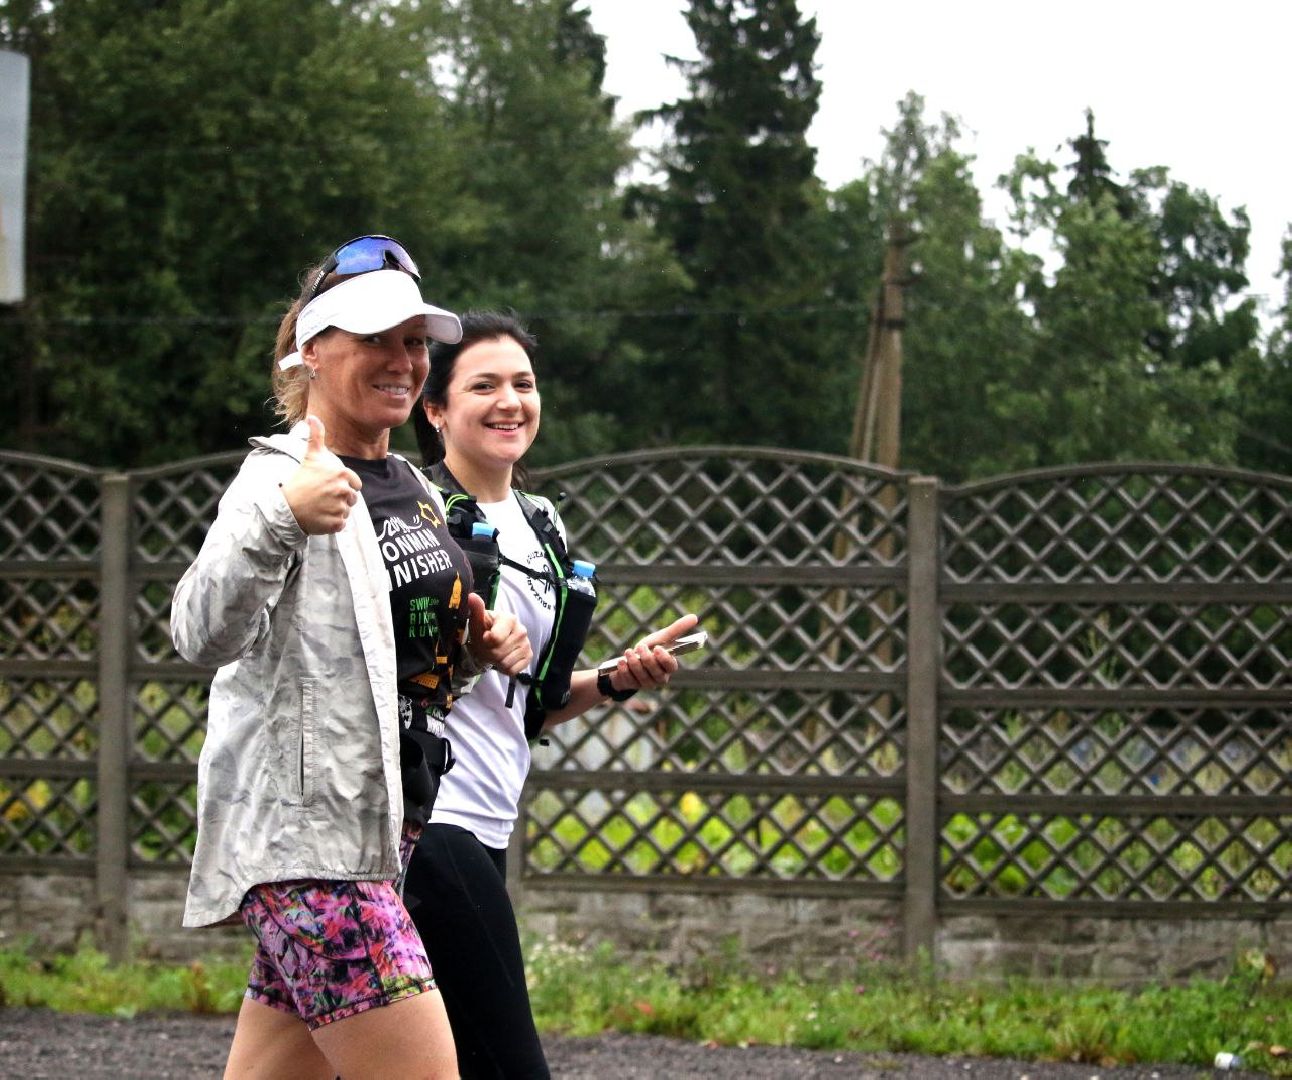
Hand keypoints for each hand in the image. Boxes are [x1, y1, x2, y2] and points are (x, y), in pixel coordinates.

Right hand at [280, 416, 362, 534]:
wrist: (286, 506)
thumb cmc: (300, 479)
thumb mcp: (310, 455)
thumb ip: (316, 436)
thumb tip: (313, 417)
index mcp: (343, 475)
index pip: (355, 484)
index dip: (344, 486)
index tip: (329, 486)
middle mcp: (344, 491)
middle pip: (352, 498)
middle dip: (341, 498)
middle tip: (323, 497)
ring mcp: (340, 508)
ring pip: (347, 511)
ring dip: (337, 511)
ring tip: (321, 506)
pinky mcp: (336, 524)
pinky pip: (341, 524)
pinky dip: (333, 523)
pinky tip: (320, 517)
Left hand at [465, 592, 531, 676]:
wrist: (492, 641)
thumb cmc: (484, 629)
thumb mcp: (477, 621)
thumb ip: (476, 609)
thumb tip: (471, 596)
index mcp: (509, 619)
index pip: (495, 638)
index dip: (486, 642)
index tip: (484, 637)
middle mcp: (521, 630)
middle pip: (499, 653)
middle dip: (490, 653)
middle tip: (488, 647)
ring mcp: (527, 644)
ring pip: (505, 663)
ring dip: (497, 661)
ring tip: (496, 652)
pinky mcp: (529, 656)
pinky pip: (513, 670)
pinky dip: (505, 668)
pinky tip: (504, 658)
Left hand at [606, 613, 699, 693]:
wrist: (629, 658)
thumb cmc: (650, 647)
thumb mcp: (661, 637)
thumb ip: (677, 629)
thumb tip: (695, 617)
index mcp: (669, 667)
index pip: (671, 666)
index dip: (664, 659)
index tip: (657, 648)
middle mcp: (660, 678)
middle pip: (656, 672)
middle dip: (647, 659)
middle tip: (640, 647)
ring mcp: (646, 684)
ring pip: (642, 676)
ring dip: (634, 663)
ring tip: (628, 652)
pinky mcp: (633, 686)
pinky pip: (629, 680)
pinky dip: (625, 670)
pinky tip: (622, 662)